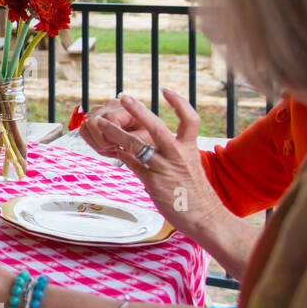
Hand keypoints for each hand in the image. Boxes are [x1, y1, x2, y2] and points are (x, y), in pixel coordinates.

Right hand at [78, 97, 153, 158]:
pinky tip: (106, 145)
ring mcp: (101, 109)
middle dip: (102, 141)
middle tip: (115, 148)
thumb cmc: (150, 137)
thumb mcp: (146, 140)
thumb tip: (117, 142)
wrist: (149, 133)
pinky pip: (84, 129)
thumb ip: (132, 140)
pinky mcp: (95, 117)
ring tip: (112, 147)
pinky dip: (92, 141)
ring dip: (97, 142)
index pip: (108, 119)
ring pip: (85, 126)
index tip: (119, 146)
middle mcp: (112, 104)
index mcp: (127, 108)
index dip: (110, 137)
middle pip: (92, 122)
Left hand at [86, 89, 222, 235]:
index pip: (189, 119)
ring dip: (116, 132)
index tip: (166, 90)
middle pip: (156, 127)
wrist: (204, 216)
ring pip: (135, 145)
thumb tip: (158, 148)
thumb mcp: (191, 167)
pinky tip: (110, 150)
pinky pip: (131, 164)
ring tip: (101, 123)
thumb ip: (176, 155)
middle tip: (123, 97)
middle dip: (138, 110)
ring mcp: (163, 168)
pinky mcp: (152, 182)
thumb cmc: (197, 193)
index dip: (179, 102)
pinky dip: (120, 155)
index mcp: (189, 148)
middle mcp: (177, 155)